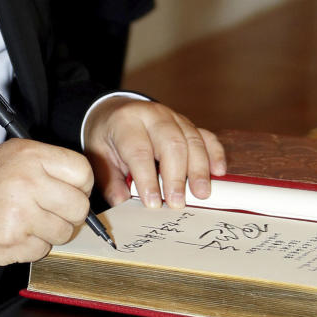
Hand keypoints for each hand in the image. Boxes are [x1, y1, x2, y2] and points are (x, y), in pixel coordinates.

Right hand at [0, 137, 93, 264]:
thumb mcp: (16, 154)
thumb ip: (50, 164)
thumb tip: (84, 187)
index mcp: (32, 156)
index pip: (82, 172)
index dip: (82, 185)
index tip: (73, 191)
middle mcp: (28, 183)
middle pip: (79, 207)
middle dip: (72, 213)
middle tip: (55, 210)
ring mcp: (20, 216)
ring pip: (64, 233)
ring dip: (52, 231)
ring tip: (31, 220)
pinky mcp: (12, 243)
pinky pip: (43, 251)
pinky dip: (33, 245)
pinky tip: (17, 232)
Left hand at [82, 97, 225, 208]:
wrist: (115, 112)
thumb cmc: (108, 138)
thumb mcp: (98, 156)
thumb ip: (109, 180)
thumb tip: (122, 202)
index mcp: (125, 121)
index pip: (139, 150)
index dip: (147, 178)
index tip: (153, 203)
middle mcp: (152, 115)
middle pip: (170, 142)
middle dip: (176, 175)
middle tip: (178, 203)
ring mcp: (173, 117)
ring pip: (192, 139)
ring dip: (199, 168)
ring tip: (201, 194)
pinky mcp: (187, 124)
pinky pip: (206, 136)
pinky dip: (214, 153)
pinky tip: (218, 172)